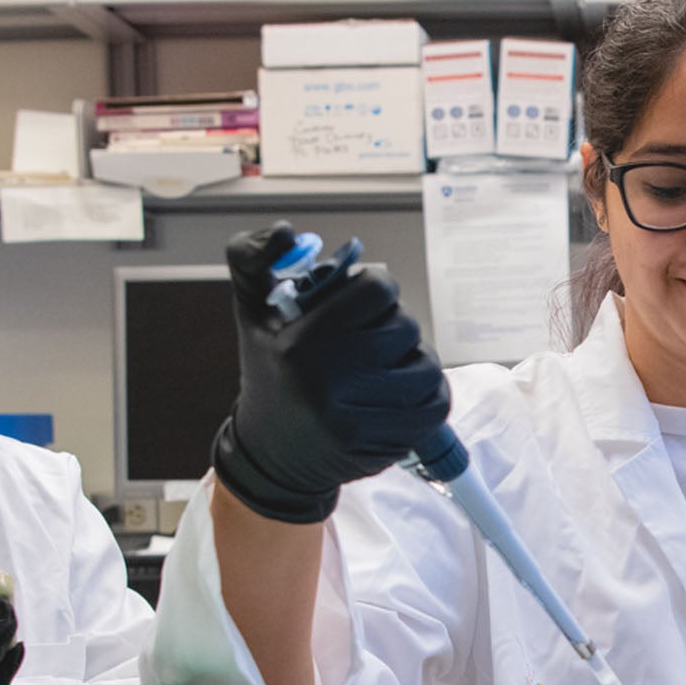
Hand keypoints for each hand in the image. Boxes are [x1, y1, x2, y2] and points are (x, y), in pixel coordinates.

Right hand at [209, 221, 450, 523]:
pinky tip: (401, 392)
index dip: (377, 286)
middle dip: (394, 327)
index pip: (377, 289)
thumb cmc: (269, 371)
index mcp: (302, 343)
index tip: (365, 298)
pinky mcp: (381, 446)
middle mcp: (329, 384)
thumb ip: (253, 258)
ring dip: (415, 362)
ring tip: (387, 365)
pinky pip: (434, 407)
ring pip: (427, 369)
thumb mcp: (251, 311)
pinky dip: (427, 395)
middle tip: (372, 336)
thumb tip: (284, 231)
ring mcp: (358, 421)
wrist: (270, 453)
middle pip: (406, 328)